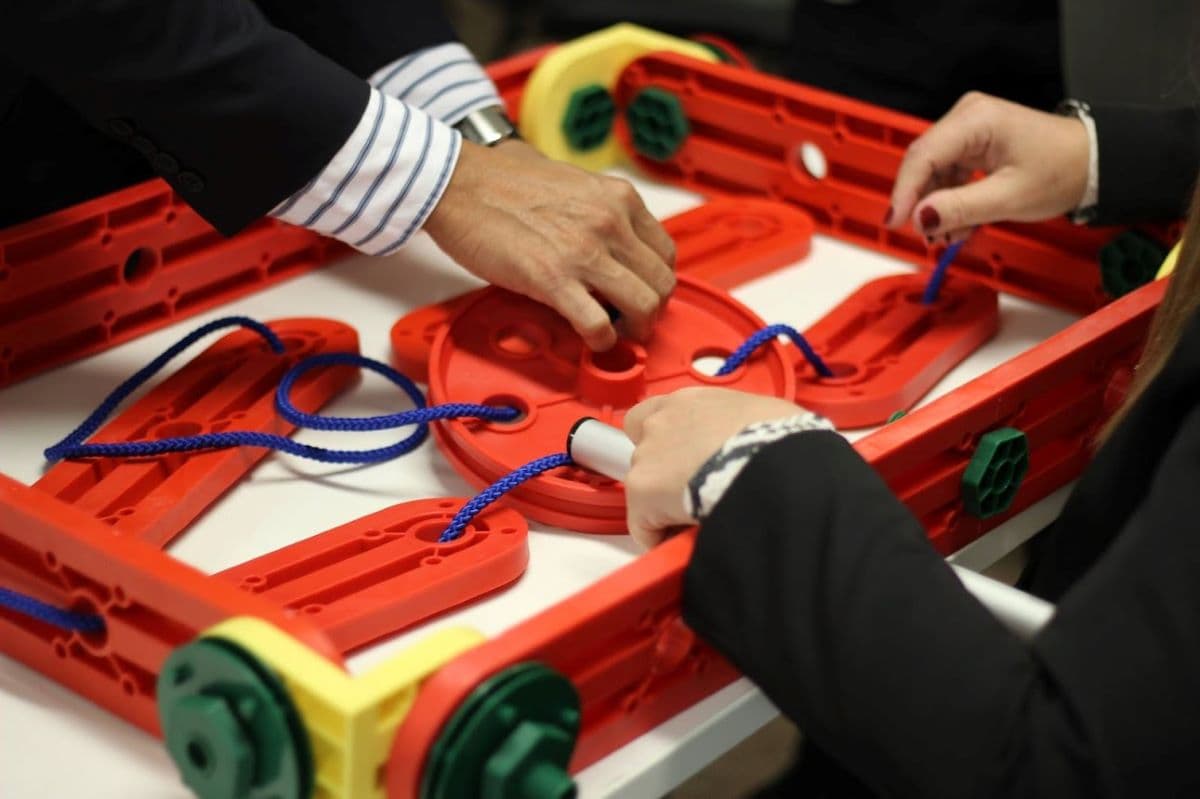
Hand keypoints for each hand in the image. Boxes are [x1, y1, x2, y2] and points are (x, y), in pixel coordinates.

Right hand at [424, 138, 676, 349]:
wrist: (456, 183)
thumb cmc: (501, 181)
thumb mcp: (571, 182)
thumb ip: (598, 208)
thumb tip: (606, 236)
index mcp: (618, 198)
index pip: (665, 252)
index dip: (656, 281)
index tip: (640, 293)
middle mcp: (610, 222)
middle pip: (662, 284)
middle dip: (651, 311)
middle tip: (632, 321)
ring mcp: (584, 252)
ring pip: (643, 307)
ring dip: (634, 330)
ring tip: (615, 334)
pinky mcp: (553, 280)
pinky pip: (599, 325)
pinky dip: (601, 341)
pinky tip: (590, 339)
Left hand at [623, 387, 804, 547]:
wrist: (775, 465)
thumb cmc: (782, 437)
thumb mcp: (766, 416)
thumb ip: (741, 425)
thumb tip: (752, 445)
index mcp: (689, 400)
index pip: (652, 416)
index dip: (665, 442)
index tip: (685, 461)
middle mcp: (659, 422)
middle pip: (646, 453)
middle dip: (665, 473)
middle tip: (696, 492)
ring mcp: (646, 457)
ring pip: (645, 489)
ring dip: (664, 505)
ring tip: (699, 520)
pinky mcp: (642, 493)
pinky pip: (644, 525)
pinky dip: (660, 538)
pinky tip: (686, 545)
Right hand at [886, 92, 1089, 242]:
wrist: (1092, 162)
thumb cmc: (1063, 170)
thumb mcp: (1010, 197)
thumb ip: (961, 208)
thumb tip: (920, 218)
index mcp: (976, 120)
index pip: (923, 156)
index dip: (904, 193)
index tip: (895, 223)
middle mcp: (967, 117)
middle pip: (924, 164)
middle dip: (921, 204)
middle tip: (928, 238)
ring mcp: (969, 128)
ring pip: (933, 172)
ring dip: (936, 207)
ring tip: (950, 237)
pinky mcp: (973, 142)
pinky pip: (947, 173)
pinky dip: (949, 200)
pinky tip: (960, 224)